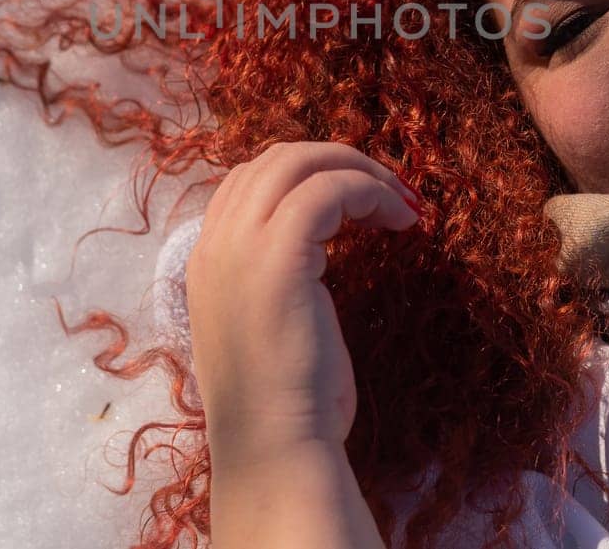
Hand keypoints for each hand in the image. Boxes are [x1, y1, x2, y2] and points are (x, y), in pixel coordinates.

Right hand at [184, 141, 421, 467]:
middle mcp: (214, 244)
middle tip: (388, 191)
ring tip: (401, 204)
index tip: (357, 201)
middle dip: (337, 160)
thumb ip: (276, 278)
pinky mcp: (279, 258)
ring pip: (299, 162)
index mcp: (207, 259)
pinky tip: (401, 221)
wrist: (274, 450)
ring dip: (358, 171)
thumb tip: (316, 248)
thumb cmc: (285, 404)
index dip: (306, 176)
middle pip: (274, 158)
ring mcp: (240, 248)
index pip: (248, 181)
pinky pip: (327, 190)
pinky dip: (369, 191)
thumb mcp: (269, 324)